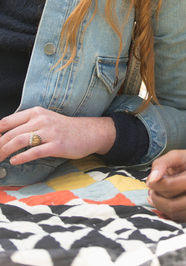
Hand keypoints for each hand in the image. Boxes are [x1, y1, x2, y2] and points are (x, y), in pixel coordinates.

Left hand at [0, 107, 115, 164]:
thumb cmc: (63, 128)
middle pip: (11, 133)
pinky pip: (34, 152)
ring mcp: (50, 132)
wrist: (88, 132)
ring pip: (20, 141)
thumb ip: (26, 124)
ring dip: (5, 152)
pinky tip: (14, 162)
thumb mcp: (44, 120)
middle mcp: (41, 119)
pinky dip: (21, 158)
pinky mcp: (56, 145)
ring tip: (0, 159)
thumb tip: (3, 135)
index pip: (7, 121)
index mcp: (36, 112)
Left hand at [148, 153, 185, 221]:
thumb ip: (184, 174)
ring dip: (164, 209)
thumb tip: (161, 182)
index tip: (150, 182)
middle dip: (157, 200)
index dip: (158, 185)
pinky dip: (175, 215)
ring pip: (179, 214)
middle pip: (173, 205)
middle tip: (150, 193)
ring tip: (156, 200)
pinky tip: (169, 207)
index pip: (173, 186)